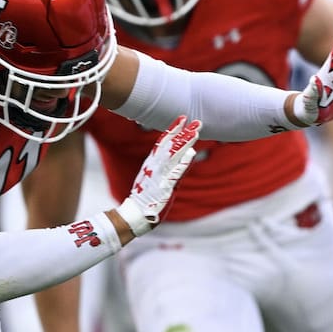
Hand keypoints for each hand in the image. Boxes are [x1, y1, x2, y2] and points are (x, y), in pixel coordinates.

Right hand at [115, 116, 199, 236]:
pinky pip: (175, 173)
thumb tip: (188, 154)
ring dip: (185, 143)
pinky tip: (191, 153)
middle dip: (183, 132)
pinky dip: (183, 163)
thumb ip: (171, 166)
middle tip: (197, 121)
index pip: (164, 142)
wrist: (135, 213)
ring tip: (195, 133)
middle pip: (171, 145)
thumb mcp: (156, 176)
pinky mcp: (164, 186)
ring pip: (173, 155)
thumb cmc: (146, 196)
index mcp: (152, 162)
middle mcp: (155, 166)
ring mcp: (159, 175)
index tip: (183, 118)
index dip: (173, 129)